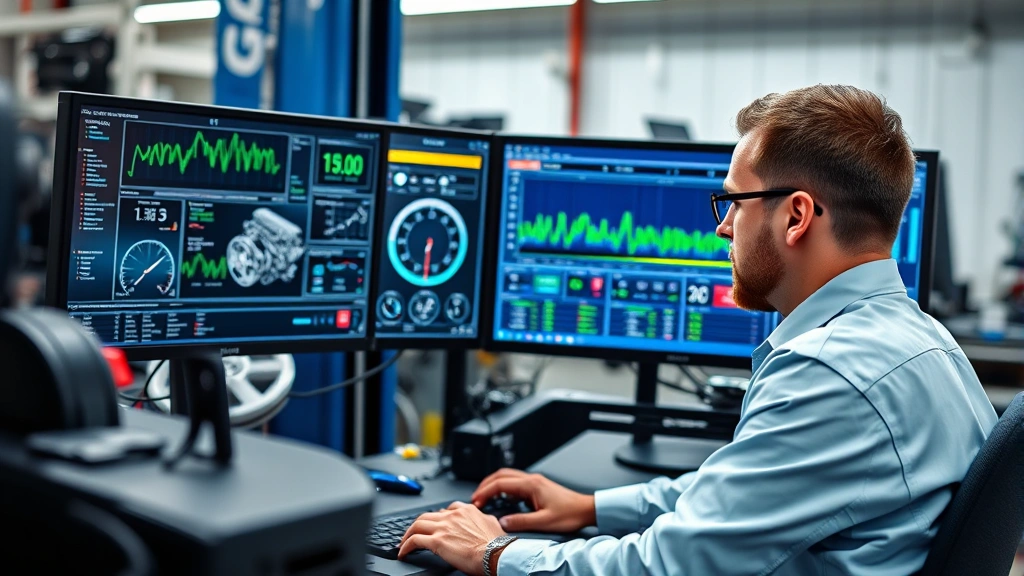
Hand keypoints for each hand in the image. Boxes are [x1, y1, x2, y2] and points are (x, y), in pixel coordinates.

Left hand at [399, 502, 505, 575]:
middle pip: (426, 516)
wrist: (495, 554)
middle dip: (417, 525)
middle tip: (413, 533)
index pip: (445, 510)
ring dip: (407, 534)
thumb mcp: (492, 523)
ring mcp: (443, 527)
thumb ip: (484, 519)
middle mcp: (452, 515)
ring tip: (403, 543)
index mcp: (466, 510)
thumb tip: (485, 520)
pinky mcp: (437, 541)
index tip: (433, 524)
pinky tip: (403, 552)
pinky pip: (414, 541)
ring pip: (417, 525)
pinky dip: (405, 546)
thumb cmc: (497, 544)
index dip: (436, 517)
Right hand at [472, 468, 595, 533]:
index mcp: (531, 485)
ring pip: (508, 477)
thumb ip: (521, 522)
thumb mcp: (544, 522)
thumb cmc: (569, 514)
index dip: (485, 492)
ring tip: (485, 497)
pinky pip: (515, 482)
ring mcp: (535, 482)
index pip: (500, 484)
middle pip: (501, 475)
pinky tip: (502, 498)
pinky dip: (503, 488)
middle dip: (485, 485)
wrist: (585, 509)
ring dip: (494, 485)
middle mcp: (532, 480)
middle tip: (476, 498)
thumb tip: (502, 522)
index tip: (476, 501)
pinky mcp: (538, 486)